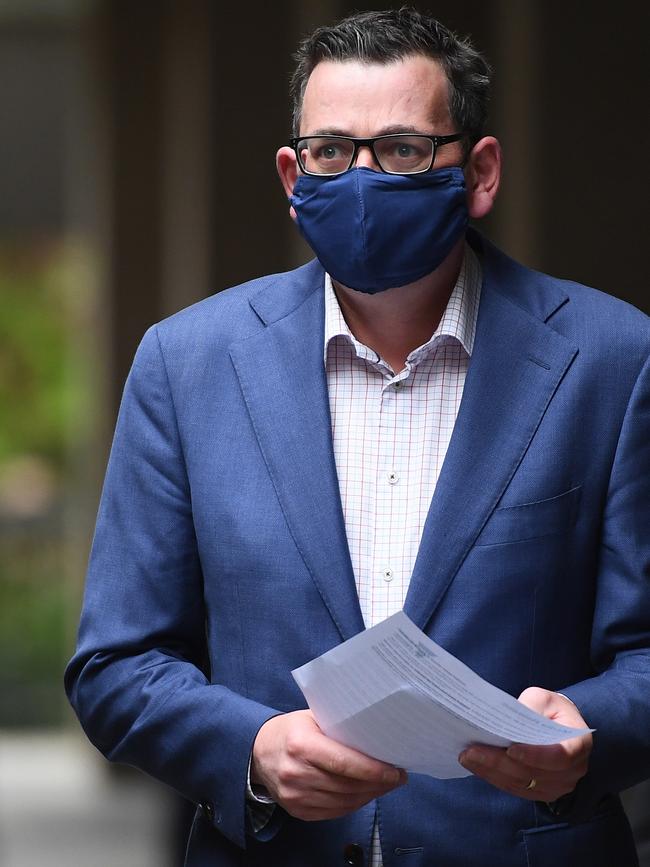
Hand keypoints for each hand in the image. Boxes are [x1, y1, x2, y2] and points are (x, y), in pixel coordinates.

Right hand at [251, 709, 406, 820]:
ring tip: (384, 785)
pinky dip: (353, 804)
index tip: (395, 771)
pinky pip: (334, 812)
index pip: (345, 763)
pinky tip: (364, 793)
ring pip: (344, 802)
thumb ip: (340, 724)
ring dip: (369, 795)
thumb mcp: (312, 717)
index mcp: (301, 745)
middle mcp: (296, 773)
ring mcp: (295, 796)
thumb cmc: (291, 730)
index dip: (374, 770)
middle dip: (378, 783)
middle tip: (397, 777)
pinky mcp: (296, 810)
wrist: (258, 751)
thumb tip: (377, 733)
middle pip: (347, 785)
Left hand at [459, 687, 591, 801]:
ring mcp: (559, 786)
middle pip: (534, 773)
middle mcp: (574, 770)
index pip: (560, 755)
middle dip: (499, 762)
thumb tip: (504, 722)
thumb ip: (528, 709)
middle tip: (471, 751)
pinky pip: (515, 788)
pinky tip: (476, 766)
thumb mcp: (542, 699)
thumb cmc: (550, 709)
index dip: (535, 755)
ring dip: (491, 771)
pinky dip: (494, 777)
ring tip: (467, 757)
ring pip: (521, 783)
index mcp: (579, 743)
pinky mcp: (541, 792)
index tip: (510, 749)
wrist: (558, 724)